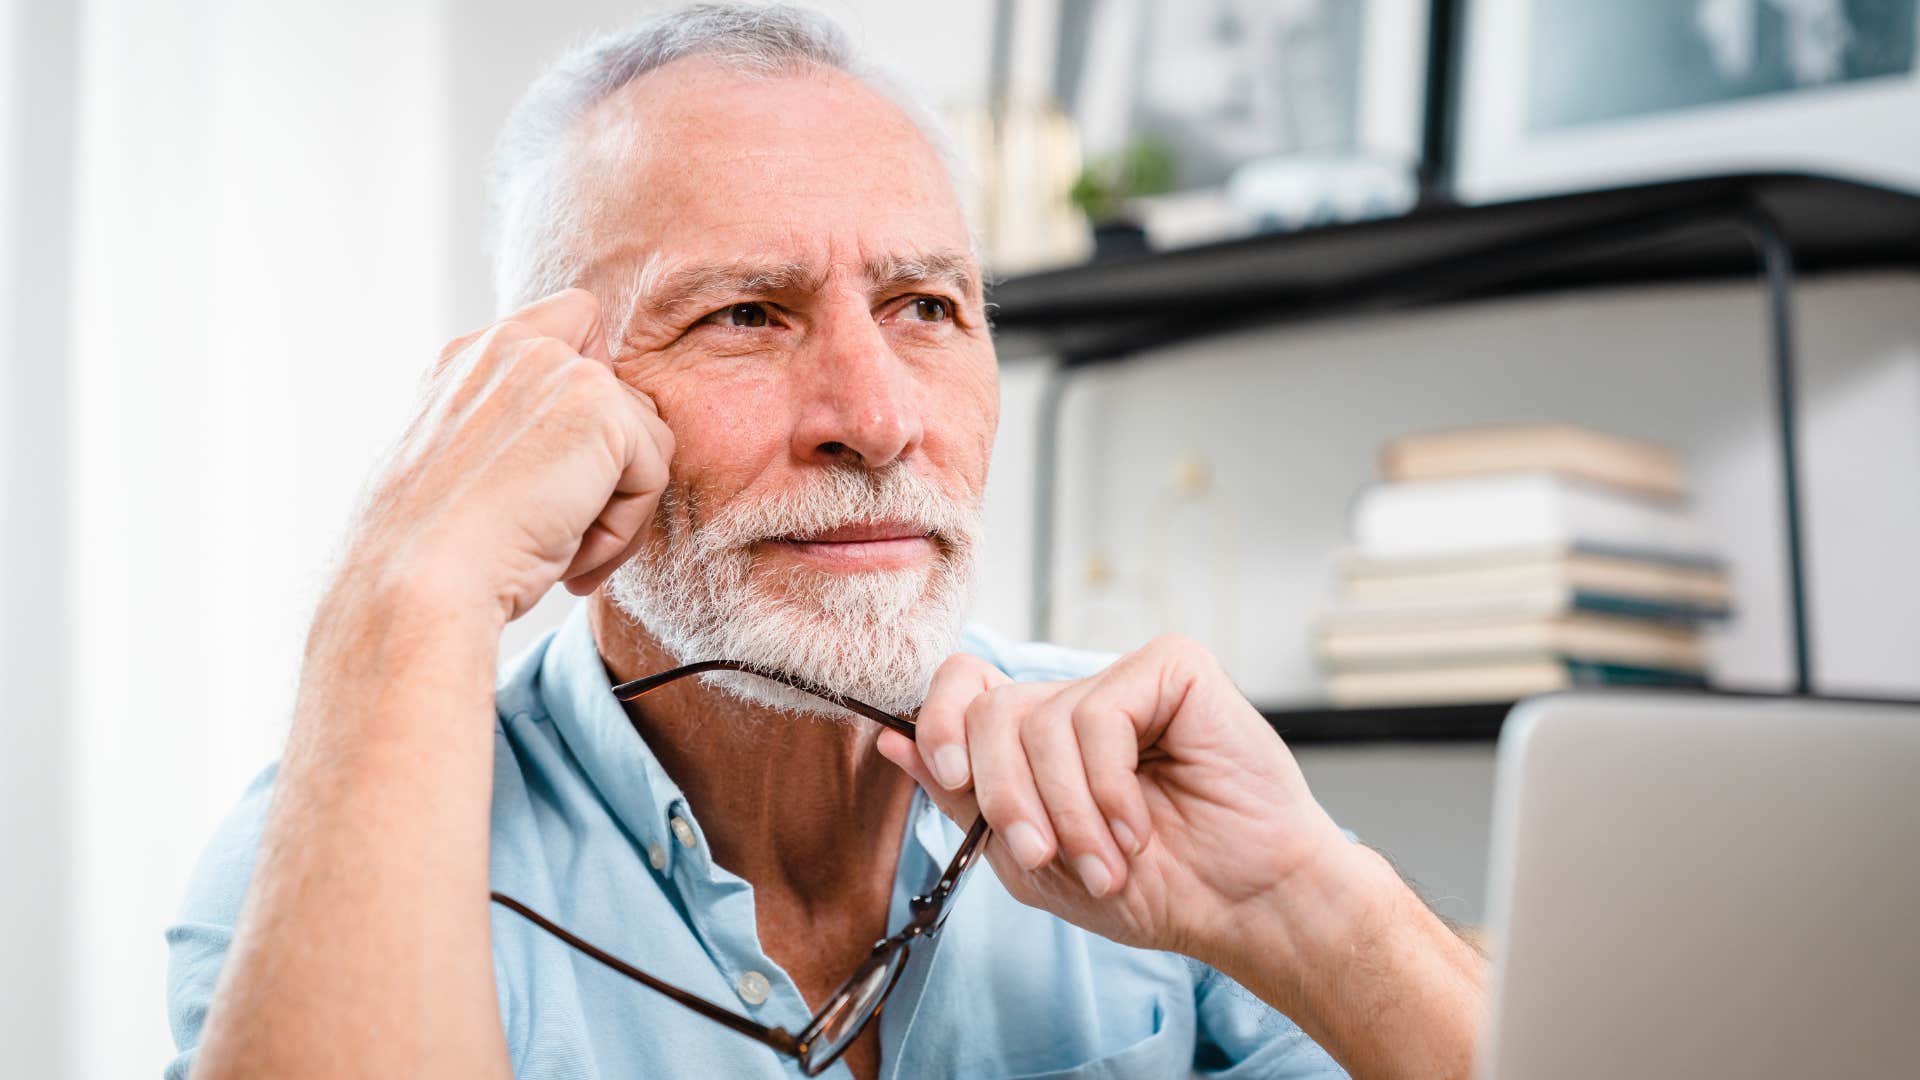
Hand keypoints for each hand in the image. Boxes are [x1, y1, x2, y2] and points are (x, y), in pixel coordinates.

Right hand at [345, 288, 673, 622]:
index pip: (573, 320)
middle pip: (624, 397)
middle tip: (566, 532)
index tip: (562, 464)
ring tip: (564, 554)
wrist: (418, 581)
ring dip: (617, 511)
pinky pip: (653, 474)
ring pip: (646, 441)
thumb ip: (521, 431)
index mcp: (468, 359)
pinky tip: (571, 560)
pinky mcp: (600, 407)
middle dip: (611, 474)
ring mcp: (558, 368)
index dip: (595, 387)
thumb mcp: (467, 471)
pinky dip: (623, 532)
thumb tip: (596, 453)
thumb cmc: (435, 553)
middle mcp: (512, 347)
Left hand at [877, 636, 1356, 970]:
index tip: (950, 776)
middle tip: (1041, 855)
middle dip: (1005, 796)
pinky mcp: (1172, 668)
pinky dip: (1109, 787)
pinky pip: (1099, 714)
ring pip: (1041, 721)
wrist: (1243, 904)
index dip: (940, 722)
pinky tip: (1141, 823)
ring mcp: (1124, 678)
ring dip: (1067, 812)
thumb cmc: (1155, 886)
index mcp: (1038, 737)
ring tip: (1110, 859)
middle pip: (989, 708)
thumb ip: (964, 800)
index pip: (961, 687)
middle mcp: (1076, 698)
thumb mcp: (1032, 861)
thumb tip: (891, 741)